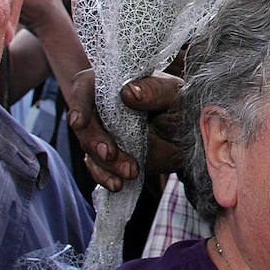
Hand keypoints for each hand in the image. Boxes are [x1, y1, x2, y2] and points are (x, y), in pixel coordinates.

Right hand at [67, 69, 184, 190]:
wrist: (191, 132)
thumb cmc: (180, 103)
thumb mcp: (173, 92)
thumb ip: (154, 90)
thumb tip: (128, 92)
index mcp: (113, 84)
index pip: (85, 87)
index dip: (78, 104)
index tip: (79, 122)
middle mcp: (102, 109)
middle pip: (84, 124)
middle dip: (94, 141)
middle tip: (110, 154)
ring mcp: (104, 134)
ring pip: (91, 149)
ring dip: (105, 164)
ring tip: (130, 171)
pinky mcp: (110, 157)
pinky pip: (100, 169)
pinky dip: (106, 177)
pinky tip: (117, 184)